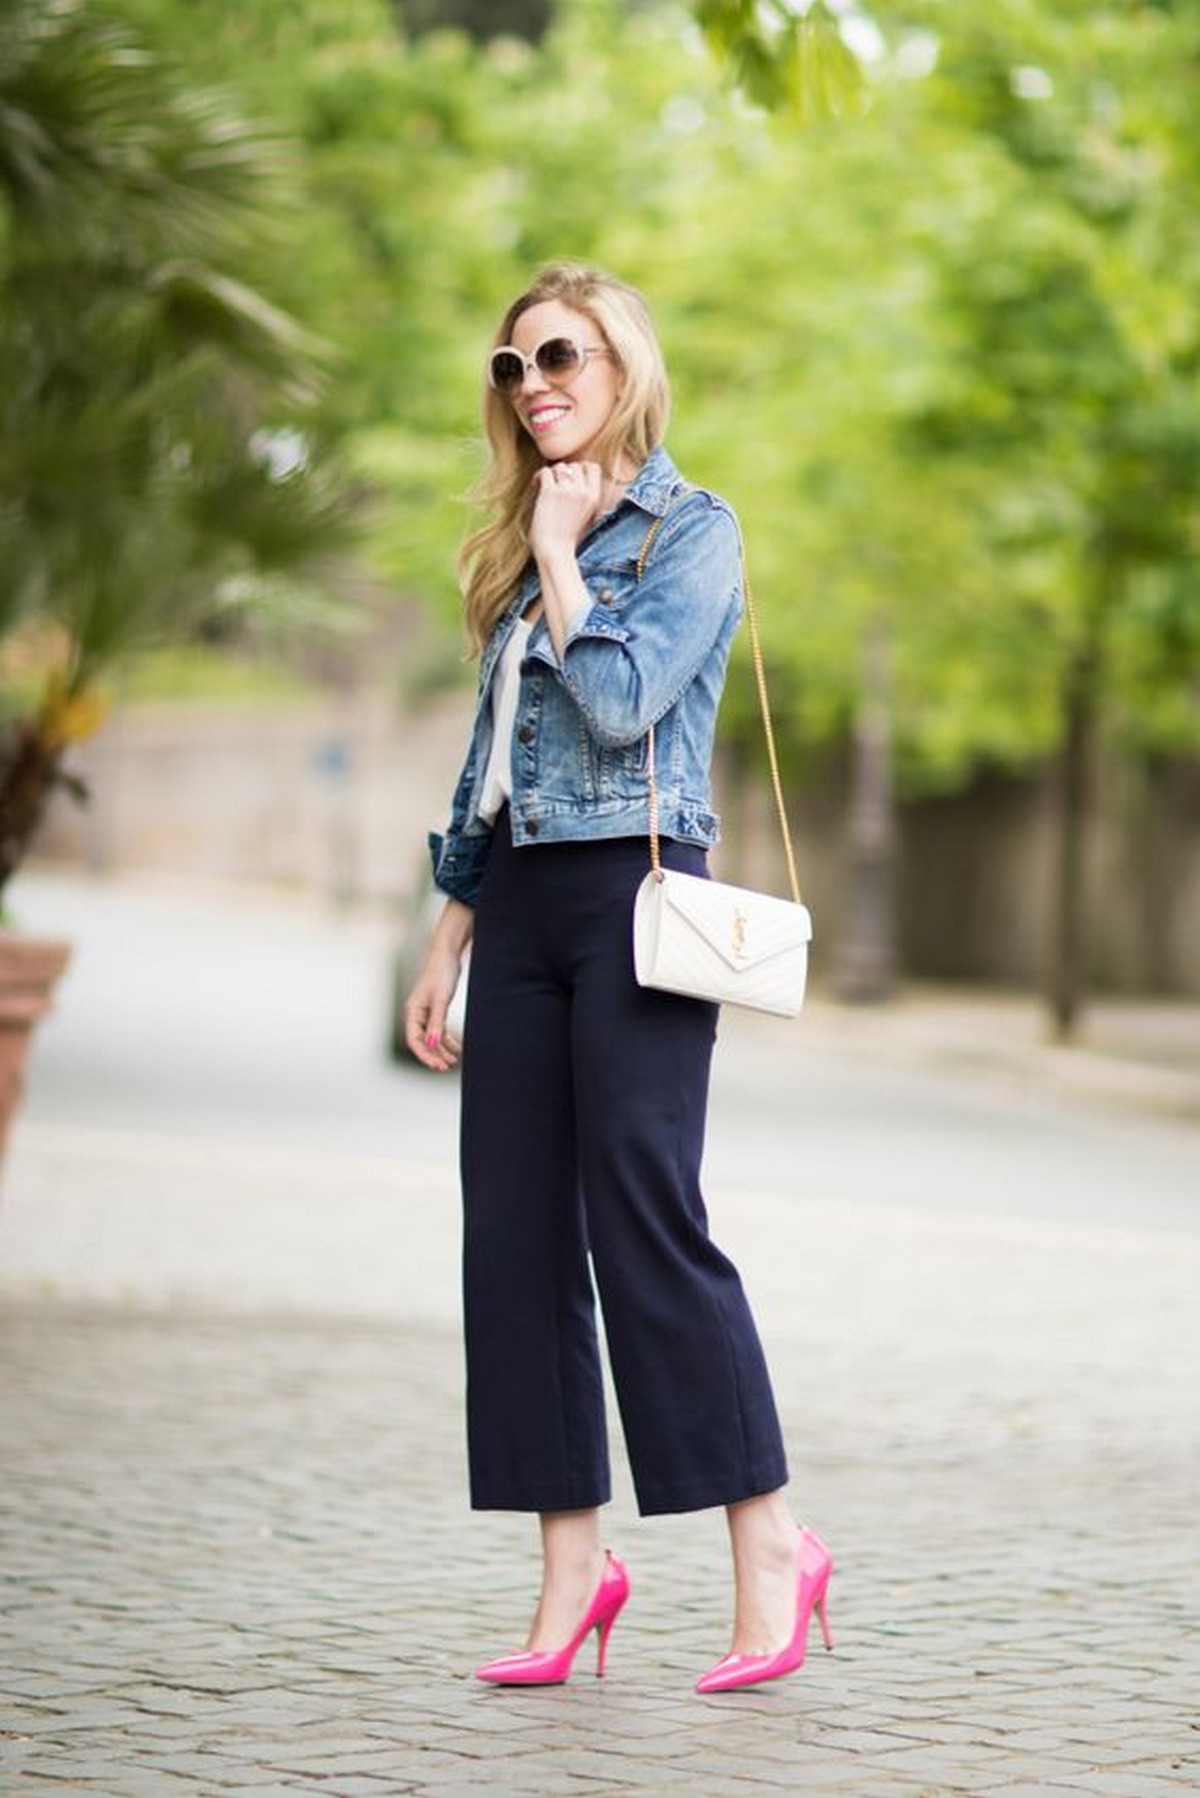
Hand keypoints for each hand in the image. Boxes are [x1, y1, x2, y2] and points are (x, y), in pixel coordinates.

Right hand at [403, 945, 463, 1071]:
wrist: (447, 955)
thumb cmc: (441, 973)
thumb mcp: (440, 1000)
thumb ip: (436, 1023)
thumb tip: (432, 1044)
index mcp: (412, 1012)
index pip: (415, 1041)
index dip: (426, 1055)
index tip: (438, 1066)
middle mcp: (416, 1014)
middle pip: (423, 1042)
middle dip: (434, 1055)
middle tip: (447, 1067)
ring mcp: (426, 1012)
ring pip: (431, 1037)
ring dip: (442, 1050)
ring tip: (453, 1061)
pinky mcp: (436, 1009)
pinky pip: (439, 1030)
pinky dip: (447, 1040)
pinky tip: (456, 1048)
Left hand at [529, 460, 603, 560]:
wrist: (556, 551)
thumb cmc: (568, 537)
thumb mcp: (587, 515)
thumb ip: (585, 495)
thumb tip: (576, 475)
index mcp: (594, 497)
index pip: (593, 467)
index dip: (581, 469)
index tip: (571, 479)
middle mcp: (583, 491)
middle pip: (574, 465)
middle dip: (564, 473)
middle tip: (555, 485)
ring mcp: (566, 490)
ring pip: (559, 466)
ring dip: (551, 474)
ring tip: (546, 486)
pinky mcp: (550, 492)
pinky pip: (545, 471)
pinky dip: (539, 477)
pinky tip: (537, 487)